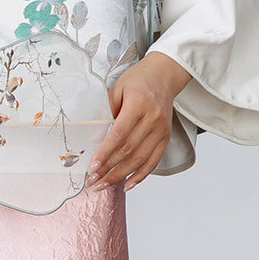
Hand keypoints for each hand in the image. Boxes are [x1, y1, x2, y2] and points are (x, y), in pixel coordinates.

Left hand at [85, 51, 191, 192]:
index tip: (92, 167)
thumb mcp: (117, 88)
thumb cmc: (138, 79)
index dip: (105, 153)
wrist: (164, 75)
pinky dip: (140, 175)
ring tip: (104, 184)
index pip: (119, 134)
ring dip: (121, 176)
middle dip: (109, 169)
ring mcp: (161, 130)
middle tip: (92, 181)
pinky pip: (153, 161)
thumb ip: (105, 112)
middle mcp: (153, 119)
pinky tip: (127, 184)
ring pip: (140, 160)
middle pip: (129, 150)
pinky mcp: (166, 137)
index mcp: (138, 104)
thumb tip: (93, 138)